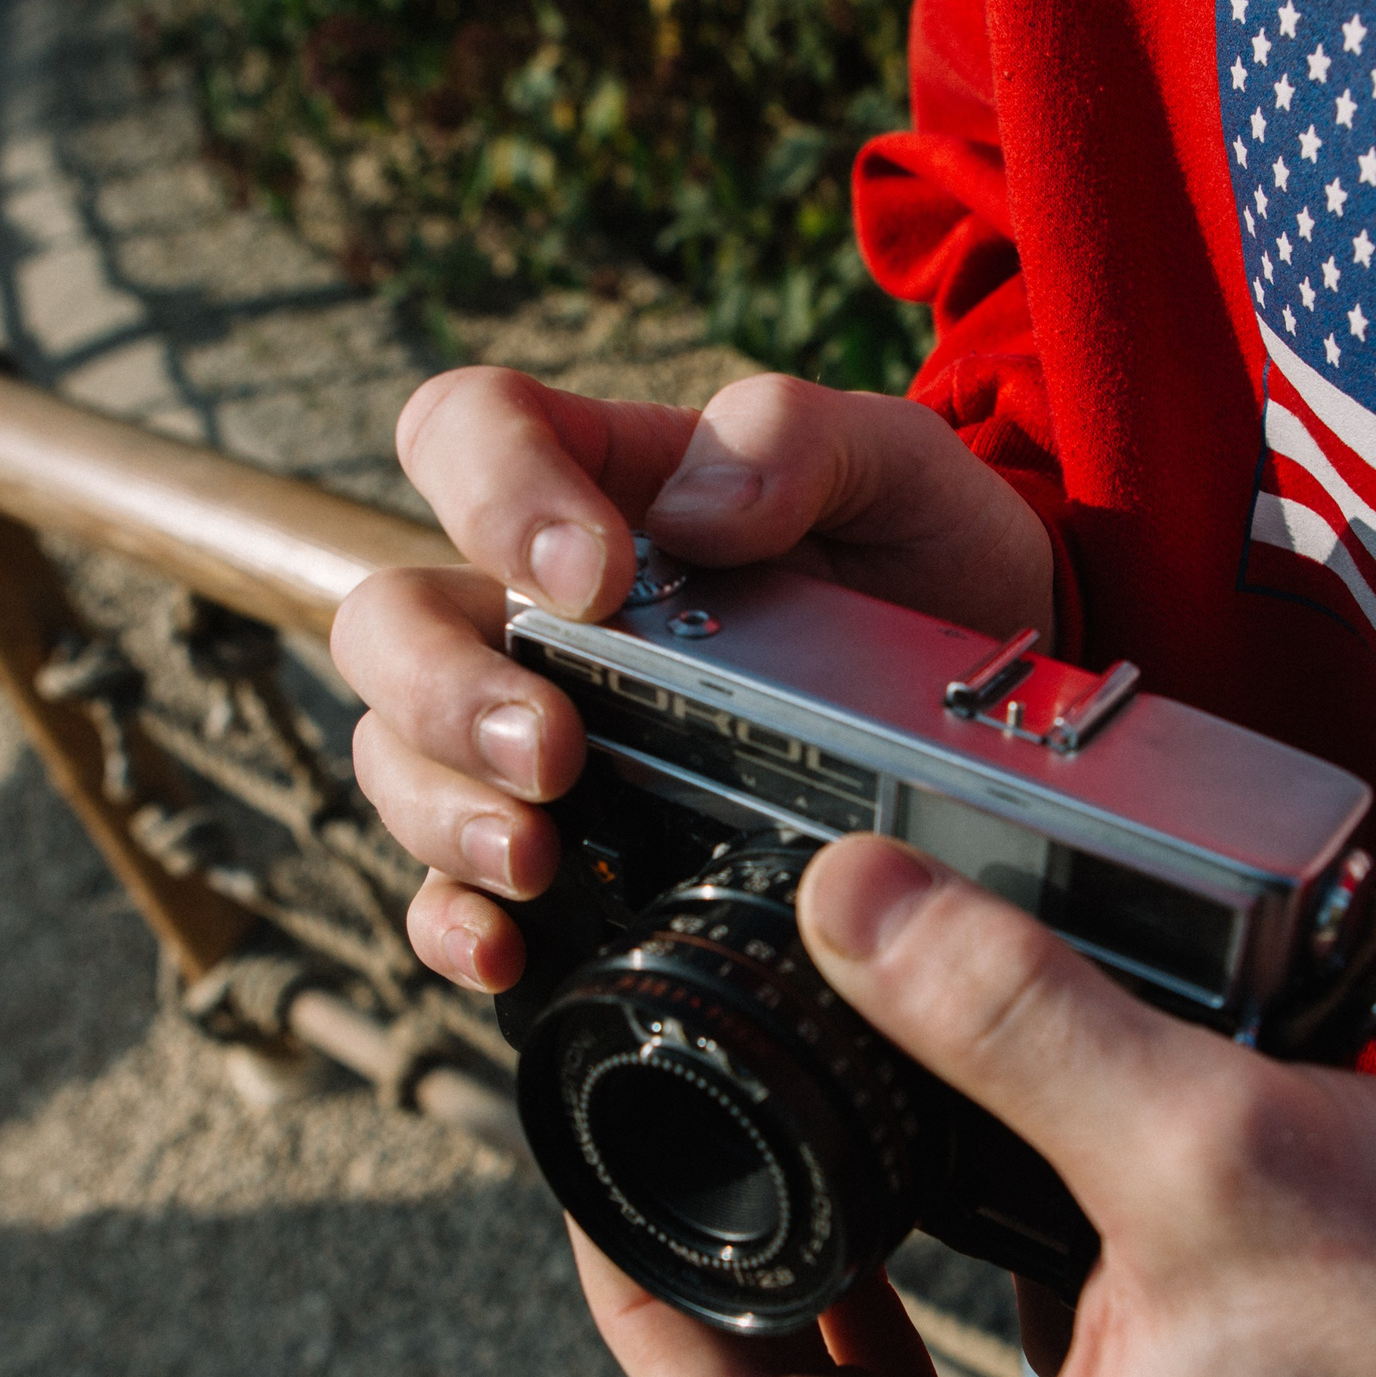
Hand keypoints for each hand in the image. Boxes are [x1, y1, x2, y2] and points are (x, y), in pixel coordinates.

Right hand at [331, 368, 1055, 990]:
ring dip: (442, 809)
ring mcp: (536, 731)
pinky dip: (452, 918)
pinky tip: (502, 943)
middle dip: (443, 689)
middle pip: (391, 620)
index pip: (464, 433)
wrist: (984, 708)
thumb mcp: (902, 469)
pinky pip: (451, 886)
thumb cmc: (925, 563)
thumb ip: (807, 437)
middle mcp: (537, 612)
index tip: (588, 581)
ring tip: (534, 852)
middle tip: (550, 747)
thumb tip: (698, 511)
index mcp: (600, 485)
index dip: (490, 493)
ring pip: (398, 755)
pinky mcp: (566, 843)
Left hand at [569, 836, 1375, 1376]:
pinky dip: (934, 1263)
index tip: (589, 1168)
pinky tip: (929, 1150)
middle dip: (724, 1270)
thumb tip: (842, 899)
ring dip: (829, 1261)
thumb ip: (1013, 1018)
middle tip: (677, 1115)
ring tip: (779, 1110)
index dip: (635, 1300)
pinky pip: (981, 1359)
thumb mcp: (1206, 1147)